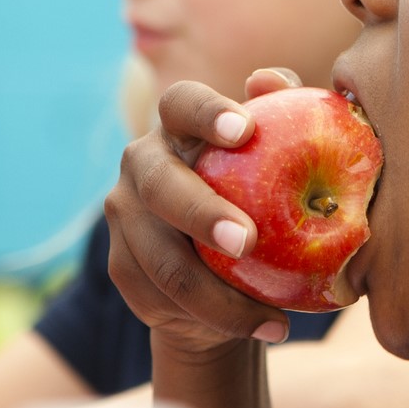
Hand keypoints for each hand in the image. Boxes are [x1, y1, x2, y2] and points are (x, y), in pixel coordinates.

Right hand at [104, 69, 299, 355]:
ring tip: (278, 319)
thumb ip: (285, 113)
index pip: (183, 103)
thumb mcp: (284, 153)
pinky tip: (261, 328)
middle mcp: (142, 163)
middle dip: (202, 213)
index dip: (208, 112)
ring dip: (219, 297)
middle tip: (247, 240)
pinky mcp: (122, 266)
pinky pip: (162, 299)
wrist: (228, 262)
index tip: (245, 130)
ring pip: (163, 262)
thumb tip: (270, 79)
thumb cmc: (266, 189)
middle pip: (161, 187)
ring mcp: (125, 216)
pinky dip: (215, 320)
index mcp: (180, 125)